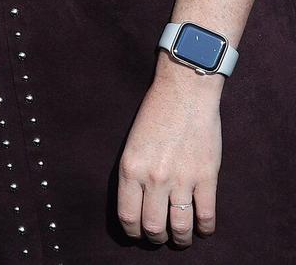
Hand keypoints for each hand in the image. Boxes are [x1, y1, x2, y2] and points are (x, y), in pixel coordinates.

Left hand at [116, 64, 222, 245]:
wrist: (184, 94)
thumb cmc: (154, 115)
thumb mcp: (132, 145)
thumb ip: (133, 173)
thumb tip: (136, 203)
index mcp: (130, 169)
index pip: (128, 216)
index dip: (133, 231)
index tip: (137, 233)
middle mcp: (154, 178)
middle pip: (153, 227)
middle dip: (155, 238)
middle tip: (159, 237)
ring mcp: (182, 179)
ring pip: (180, 227)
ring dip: (181, 238)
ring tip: (181, 238)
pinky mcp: (207, 177)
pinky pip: (206, 215)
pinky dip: (205, 229)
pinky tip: (202, 229)